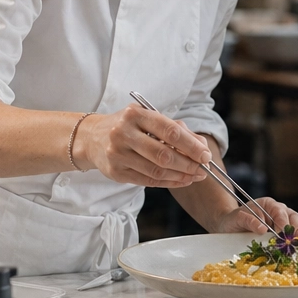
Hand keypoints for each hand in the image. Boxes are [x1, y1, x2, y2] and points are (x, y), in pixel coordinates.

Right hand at [76, 105, 210, 187]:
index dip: (191, 145)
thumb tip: (202, 146)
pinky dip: (168, 182)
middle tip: (203, 168)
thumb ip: (176, 130)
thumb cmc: (128, 127)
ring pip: (156, 170)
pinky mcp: (115, 172)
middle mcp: (123, 133)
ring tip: (194, 176)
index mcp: (135, 114)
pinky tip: (181, 181)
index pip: (170, 131)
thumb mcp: (148, 119)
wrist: (92, 137)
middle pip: (164, 154)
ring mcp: (117, 154)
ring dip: (180, 176)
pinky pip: (147, 181)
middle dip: (188, 163)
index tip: (205, 154)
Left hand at [211, 196, 297, 235]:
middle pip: (293, 217)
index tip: (282, 232)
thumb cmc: (233, 220)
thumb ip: (248, 220)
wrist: (230, 227)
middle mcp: (277, 211)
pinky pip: (291, 236)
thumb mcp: (236, 219)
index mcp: (267, 204)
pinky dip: (294, 243)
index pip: (279, 211)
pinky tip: (294, 250)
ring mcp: (281, 222)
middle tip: (297, 241)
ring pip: (296, 225)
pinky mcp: (281, 234)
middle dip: (297, 229)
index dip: (282, 221)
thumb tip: (262, 228)